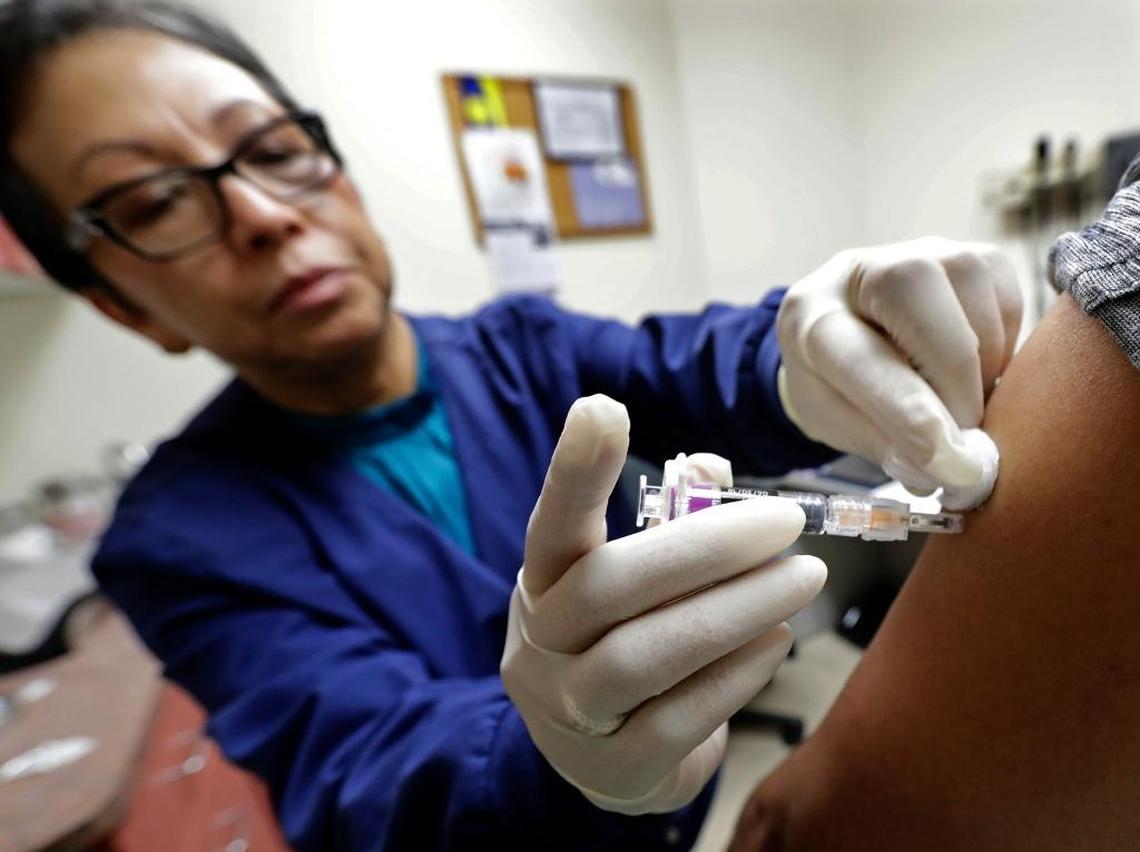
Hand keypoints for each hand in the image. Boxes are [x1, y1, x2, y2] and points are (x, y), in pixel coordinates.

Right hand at [500, 395, 825, 814]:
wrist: (605, 757)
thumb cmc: (627, 641)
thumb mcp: (633, 582)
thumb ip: (669, 522)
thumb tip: (709, 468)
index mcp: (542, 582)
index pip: (552, 523)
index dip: (574, 470)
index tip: (603, 407)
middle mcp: (539, 645)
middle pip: (606, 588)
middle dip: (703, 549)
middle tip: (786, 521)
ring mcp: (567, 713)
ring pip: (641, 658)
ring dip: (733, 611)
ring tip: (803, 578)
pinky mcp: (613, 769)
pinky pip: (676, 720)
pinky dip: (734, 676)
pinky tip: (776, 641)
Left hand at [776, 237, 1021, 493]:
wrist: (848, 329)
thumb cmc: (838, 384)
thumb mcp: (838, 422)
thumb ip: (888, 444)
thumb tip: (952, 466)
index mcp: (811, 319)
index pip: (858, 357)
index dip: (907, 411)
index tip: (948, 460)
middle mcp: (862, 271)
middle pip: (914, 296)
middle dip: (953, 380)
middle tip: (963, 435)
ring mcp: (923, 251)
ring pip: (973, 302)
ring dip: (983, 372)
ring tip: (962, 405)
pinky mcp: (975, 255)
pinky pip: (1010, 303)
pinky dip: (1003, 352)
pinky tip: (977, 372)